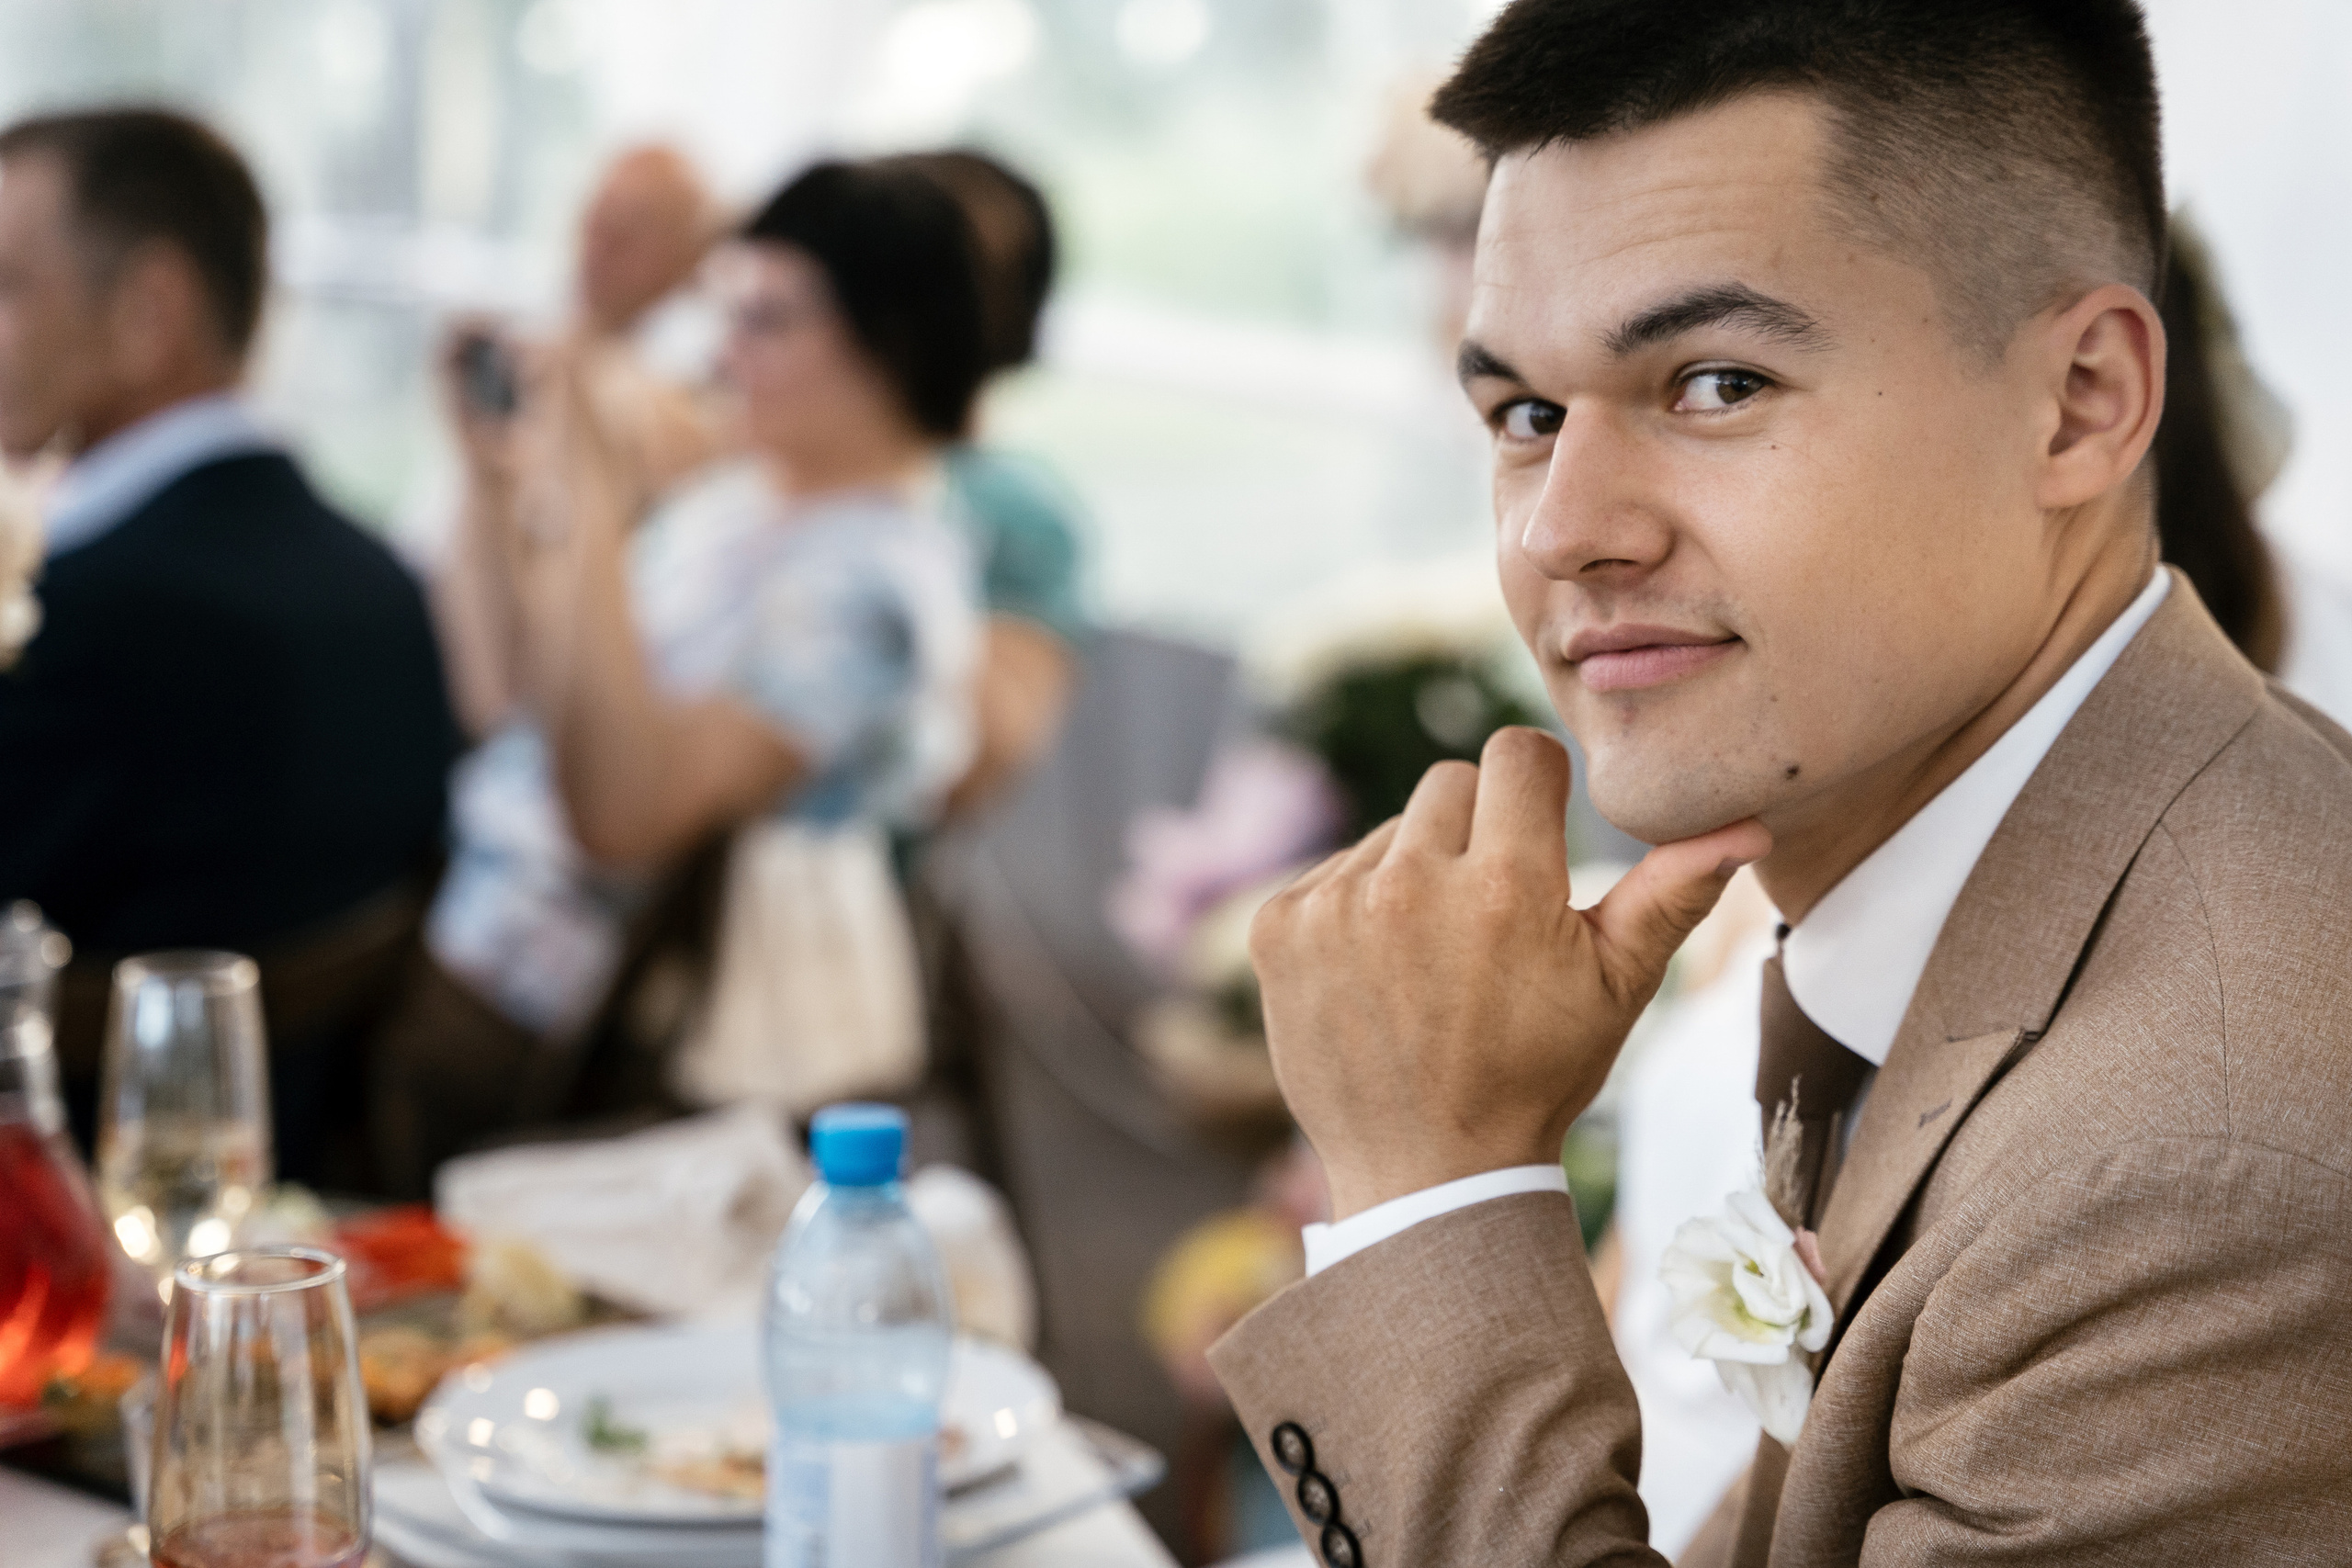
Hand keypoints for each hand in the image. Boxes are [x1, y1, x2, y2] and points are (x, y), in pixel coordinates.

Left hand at [1249, 727, 1769, 1220]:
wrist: (1428, 1172)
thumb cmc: (1536, 1076)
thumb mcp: (1618, 990)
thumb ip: (1672, 892)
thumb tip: (1743, 824)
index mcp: (1504, 887)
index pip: (1518, 755)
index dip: (1538, 790)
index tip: (1540, 833)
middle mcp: (1410, 884)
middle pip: (1450, 783)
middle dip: (1476, 832)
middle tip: (1488, 915)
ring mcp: (1335, 905)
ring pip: (1388, 830)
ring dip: (1412, 873)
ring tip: (1433, 959)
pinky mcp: (1279, 928)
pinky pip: (1328, 872)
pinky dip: (1353, 908)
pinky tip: (1380, 973)